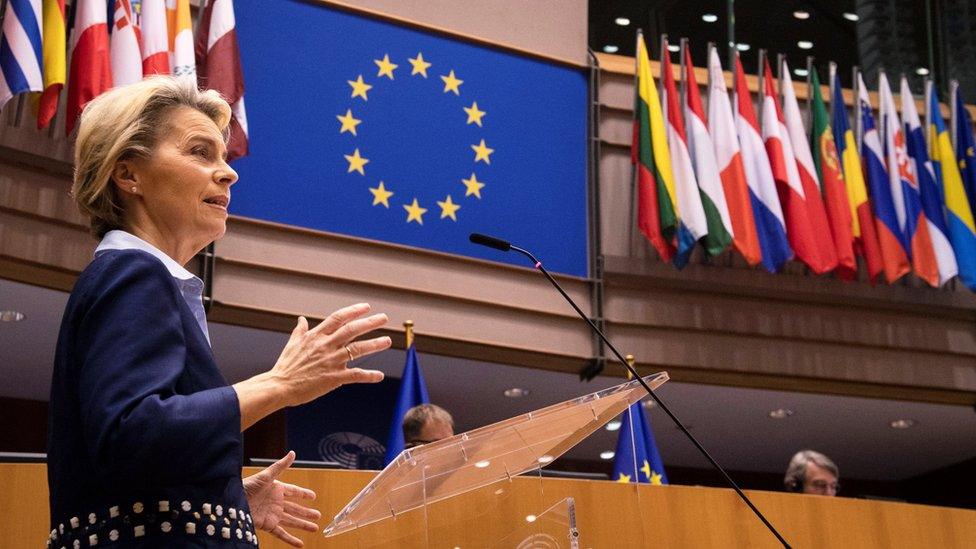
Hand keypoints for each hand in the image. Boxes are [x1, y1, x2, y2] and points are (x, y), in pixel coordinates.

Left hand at [244, 451, 320, 546]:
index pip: (294, 491)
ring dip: (303, 525)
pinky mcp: (267, 525)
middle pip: (295, 508)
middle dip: (306, 512)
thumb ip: (281, 466)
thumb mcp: (266, 475)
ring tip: (315, 528)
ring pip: (292, 521)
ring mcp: (273, 514)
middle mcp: (276, 502)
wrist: (233, 501)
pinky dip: (290, 539)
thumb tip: (293, 453)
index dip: (303, 494)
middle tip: (318, 515)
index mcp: (277, 489)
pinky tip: (299, 544)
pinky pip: (281, 533)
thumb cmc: (247, 486)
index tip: (313, 496)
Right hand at [273, 303, 390, 405]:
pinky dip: (368, 375)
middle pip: (352, 330)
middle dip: (370, 322)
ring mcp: (331, 361)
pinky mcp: (334, 377)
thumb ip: (300, 330)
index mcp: (317, 336)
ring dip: (375, 344)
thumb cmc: (285, 366)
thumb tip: (301, 319)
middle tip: (384, 318)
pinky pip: (355, 375)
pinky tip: (379, 375)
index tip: (366, 307)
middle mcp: (326, 346)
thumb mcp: (292, 343)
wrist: (279, 386)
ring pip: (358, 349)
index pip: (338, 318)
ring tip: (387, 340)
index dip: (354, 311)